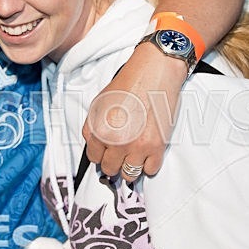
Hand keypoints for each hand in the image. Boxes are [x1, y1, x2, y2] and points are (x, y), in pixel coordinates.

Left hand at [82, 42, 185, 180]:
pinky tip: (146, 155)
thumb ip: (92, 128)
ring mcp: (137, 146)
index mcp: (100, 131)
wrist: (153, 74)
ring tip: (131, 156)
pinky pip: (150, 170)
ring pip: (129, 174)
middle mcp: (117, 142)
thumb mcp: (97, 105)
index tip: (105, 153)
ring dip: (129, 167)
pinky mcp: (156, 146)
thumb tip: (93, 146)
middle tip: (118, 154)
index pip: (94, 158)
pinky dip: (148, 165)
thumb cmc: (128, 85)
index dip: (99, 155)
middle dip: (113, 162)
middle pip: (110, 168)